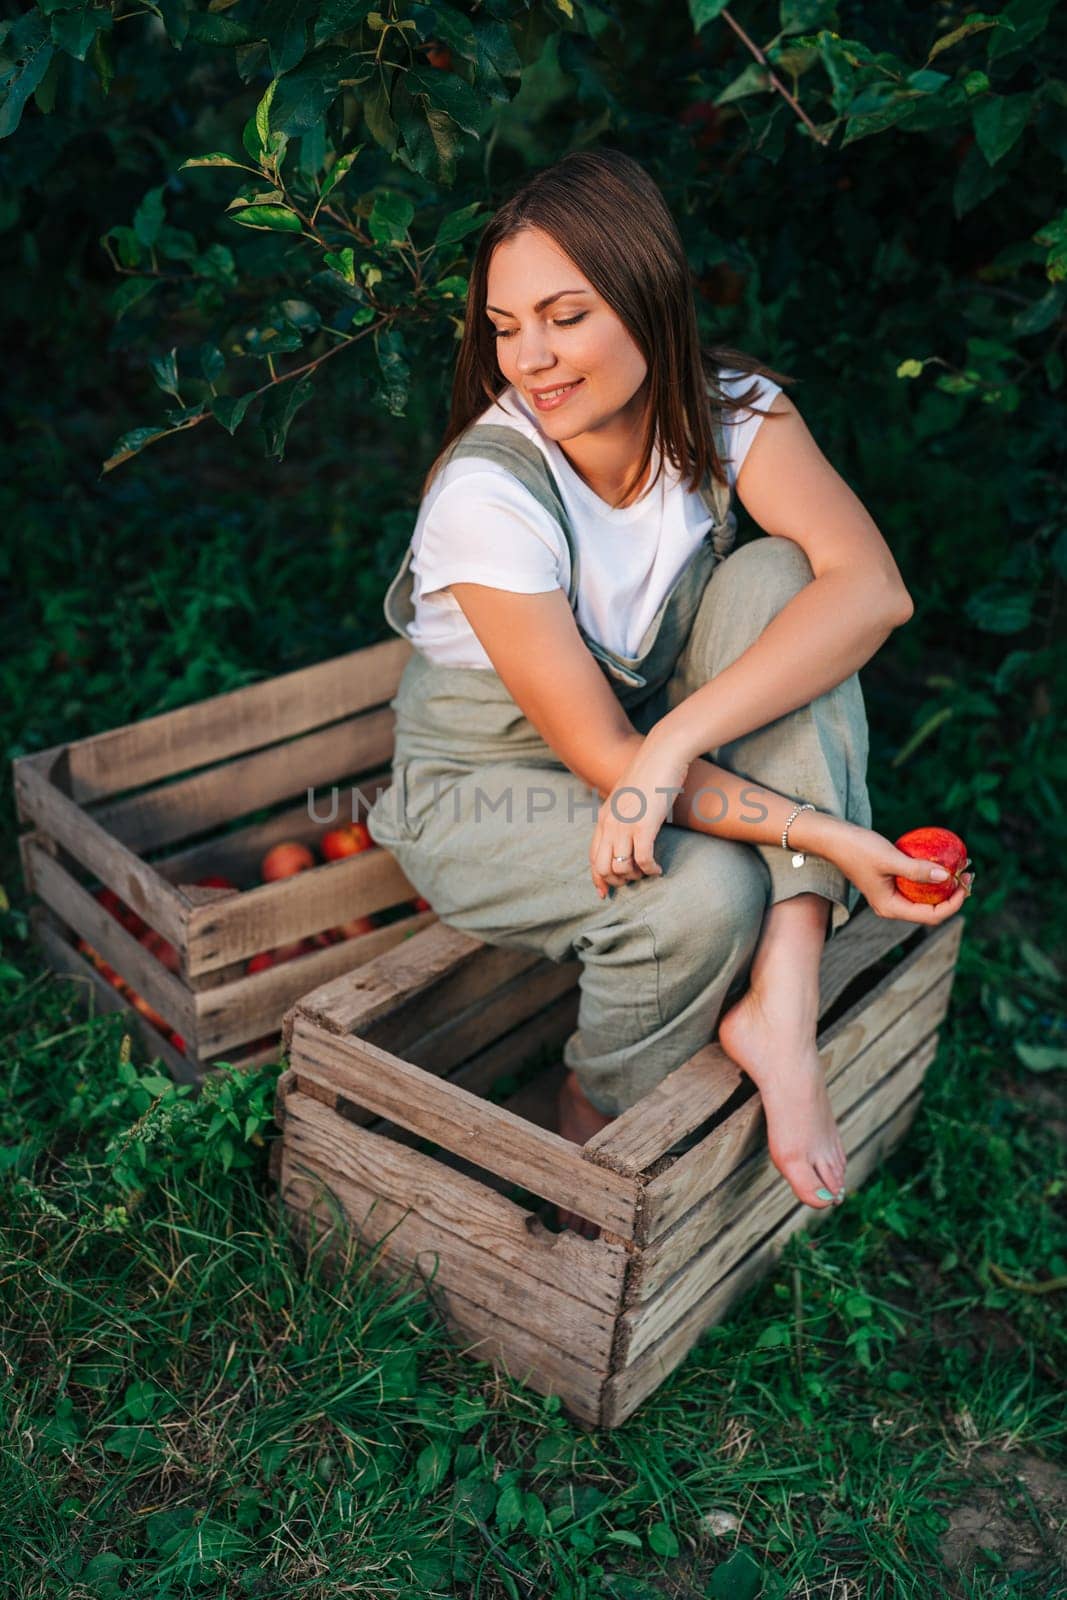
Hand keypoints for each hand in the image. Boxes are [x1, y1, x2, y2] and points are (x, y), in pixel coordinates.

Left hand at [590, 736, 690, 897]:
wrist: (663, 753)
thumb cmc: (651, 774)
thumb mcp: (628, 796)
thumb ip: (623, 813)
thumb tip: (628, 830)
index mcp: (604, 817)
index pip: (593, 857)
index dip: (597, 879)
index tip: (604, 893)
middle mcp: (610, 823)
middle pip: (603, 868)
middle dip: (618, 881)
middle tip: (635, 879)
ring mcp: (625, 824)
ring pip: (622, 868)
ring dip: (636, 876)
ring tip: (648, 871)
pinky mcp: (644, 825)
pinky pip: (643, 859)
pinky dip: (651, 870)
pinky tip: (659, 869)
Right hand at [826, 820, 974, 923]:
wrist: (834, 839)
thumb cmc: (858, 849)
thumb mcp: (890, 858)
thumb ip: (916, 870)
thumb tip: (946, 876)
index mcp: (890, 907)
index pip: (931, 915)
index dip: (953, 903)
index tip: (965, 883)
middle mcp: (892, 906)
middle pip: (930, 910)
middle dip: (952, 896)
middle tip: (967, 875)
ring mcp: (891, 896)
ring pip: (924, 899)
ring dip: (943, 887)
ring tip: (958, 870)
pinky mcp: (890, 884)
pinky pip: (916, 887)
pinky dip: (930, 878)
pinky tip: (939, 864)